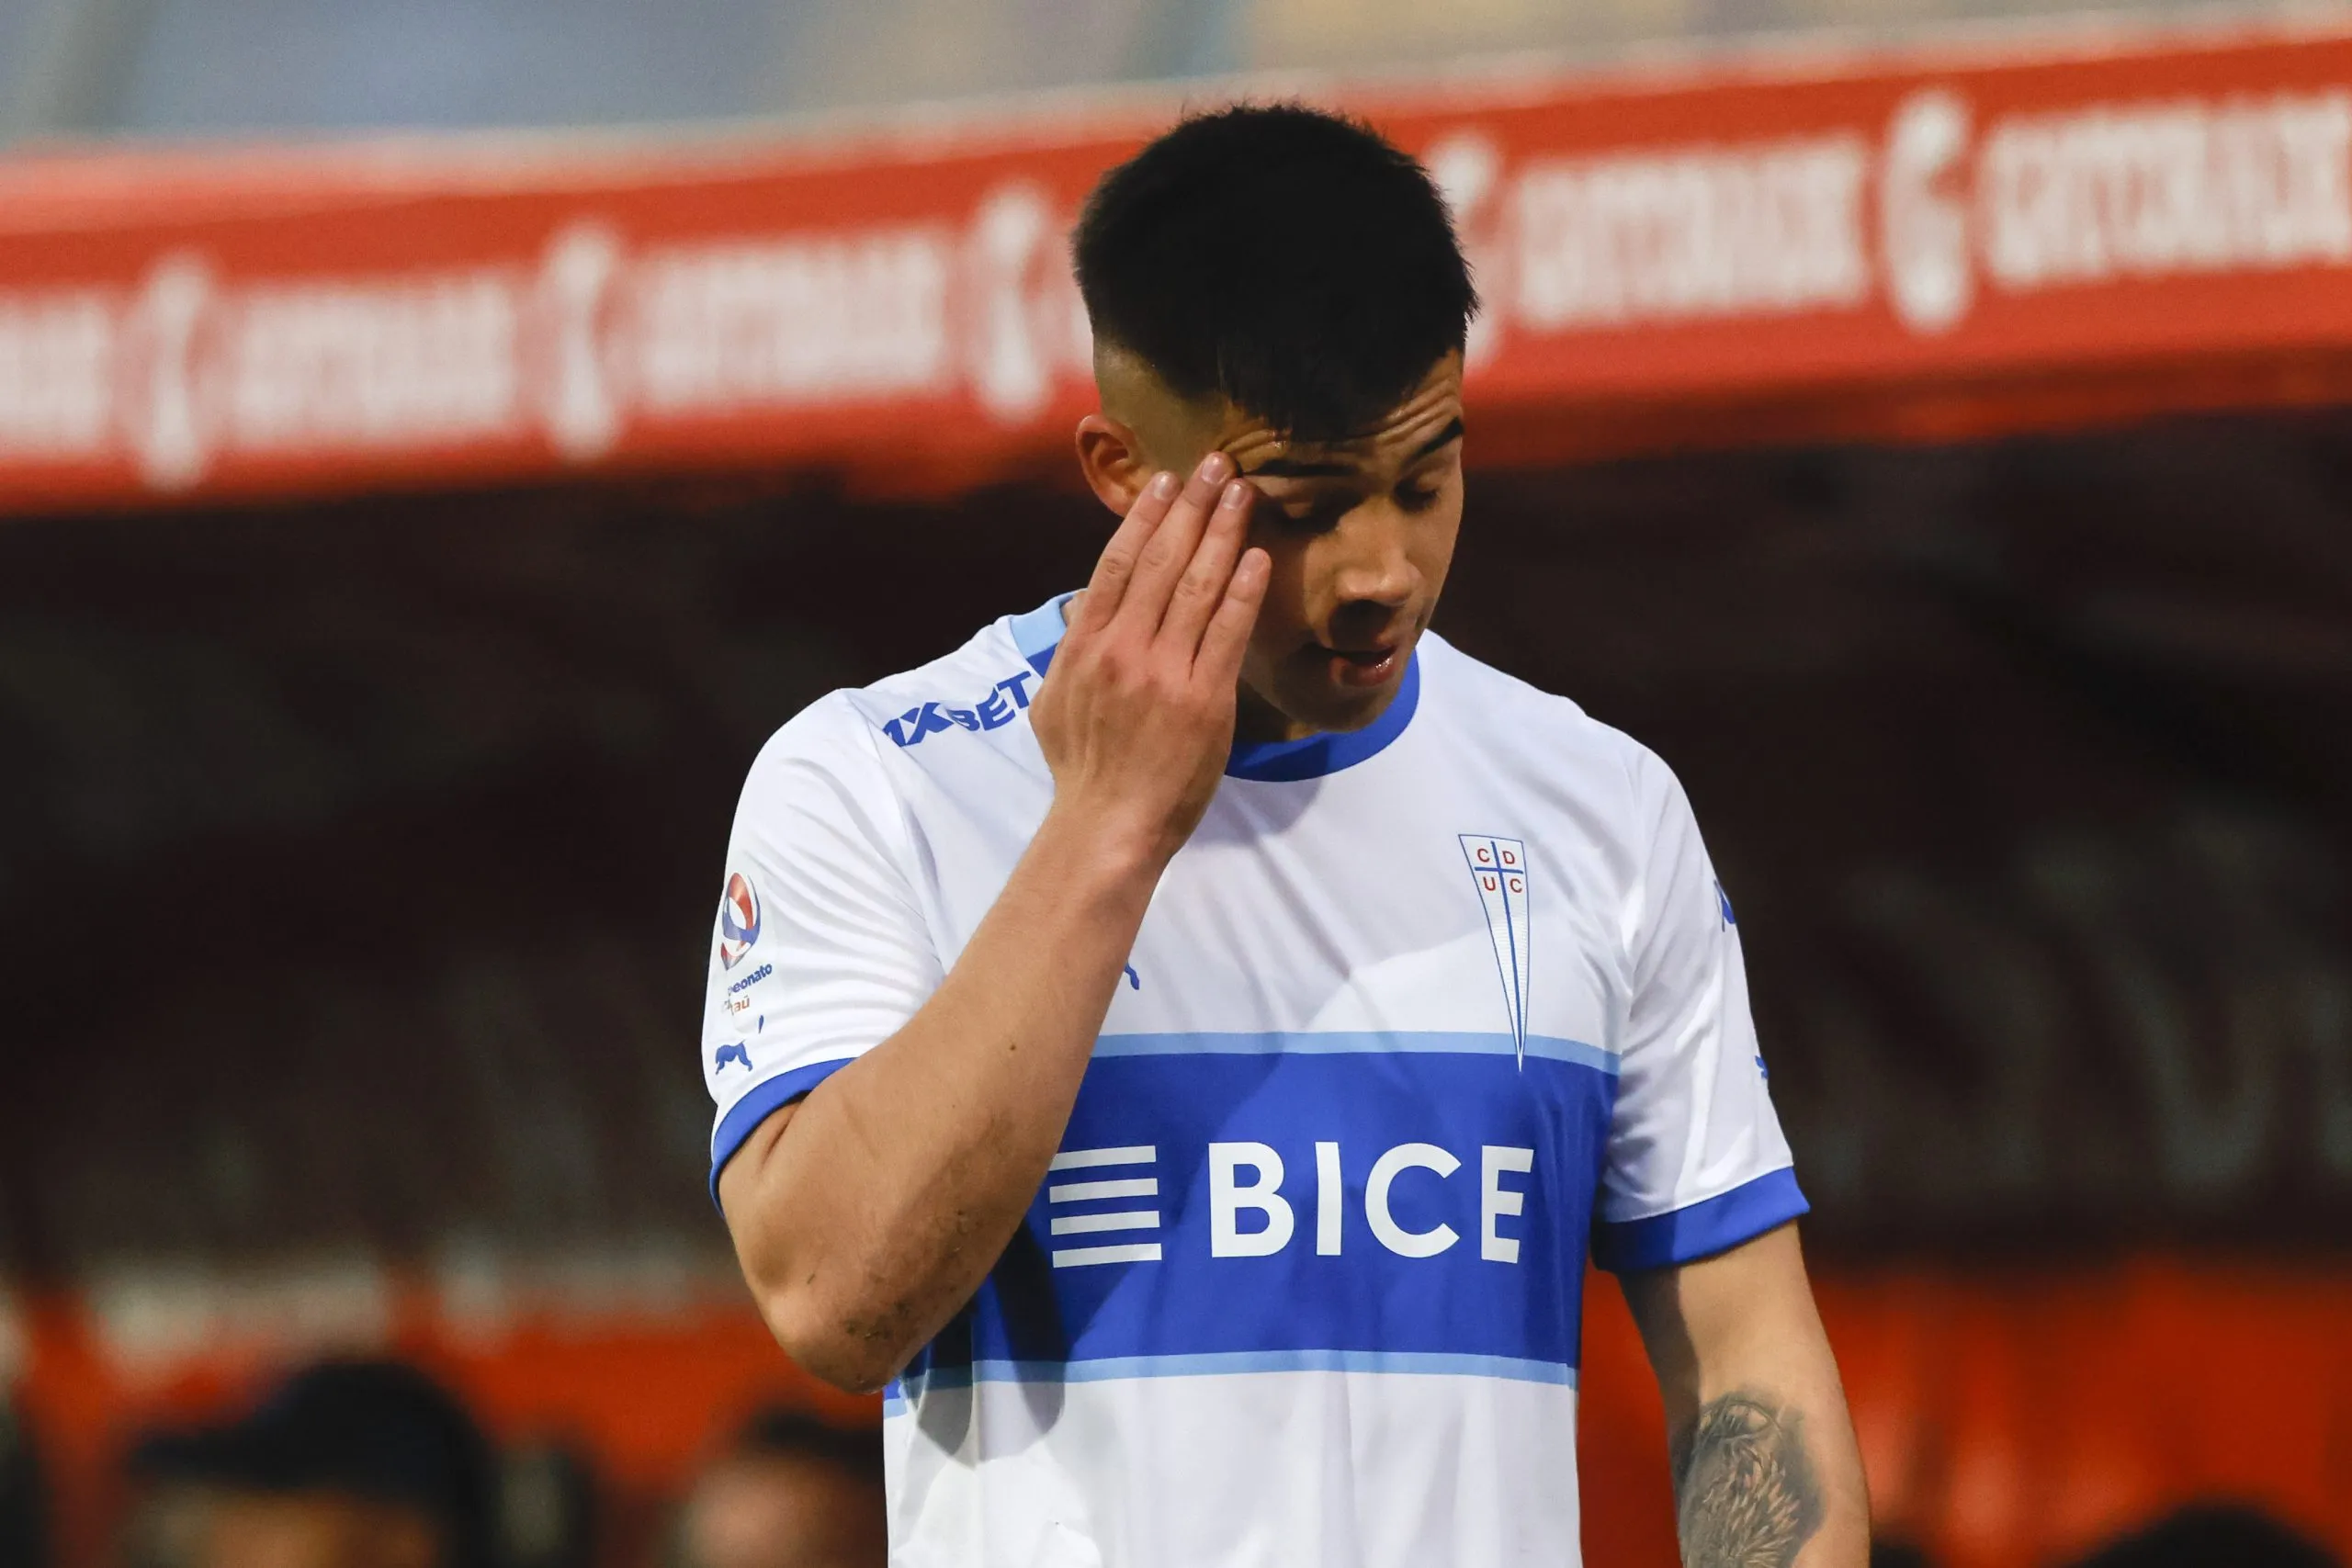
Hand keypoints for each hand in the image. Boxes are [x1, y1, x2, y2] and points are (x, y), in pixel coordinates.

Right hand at [1030, 450, 1268, 866]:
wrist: (1107, 826)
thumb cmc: (1081, 771)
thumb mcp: (1052, 704)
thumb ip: (1068, 653)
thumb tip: (1079, 612)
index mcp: (1083, 645)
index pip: (1115, 564)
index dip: (1143, 517)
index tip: (1166, 483)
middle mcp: (1122, 649)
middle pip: (1161, 560)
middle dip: (1192, 506)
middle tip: (1217, 465)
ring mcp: (1164, 671)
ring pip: (1197, 586)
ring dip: (1223, 532)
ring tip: (1243, 494)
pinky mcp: (1204, 699)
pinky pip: (1228, 632)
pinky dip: (1243, 591)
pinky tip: (1258, 557)